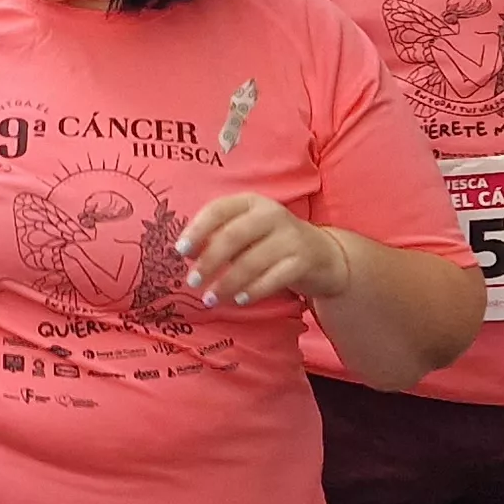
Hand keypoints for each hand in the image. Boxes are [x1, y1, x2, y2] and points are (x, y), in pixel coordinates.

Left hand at [176, 195, 351, 305]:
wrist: (323, 255)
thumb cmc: (271, 243)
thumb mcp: (246, 232)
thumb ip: (218, 238)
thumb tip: (188, 253)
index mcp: (250, 202)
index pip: (218, 210)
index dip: (197, 230)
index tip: (180, 251)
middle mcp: (271, 214)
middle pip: (233, 236)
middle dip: (209, 261)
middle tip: (192, 282)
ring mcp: (290, 236)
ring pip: (252, 261)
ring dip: (227, 283)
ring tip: (210, 298)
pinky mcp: (304, 260)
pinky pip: (274, 278)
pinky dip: (254, 291)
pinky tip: (238, 300)